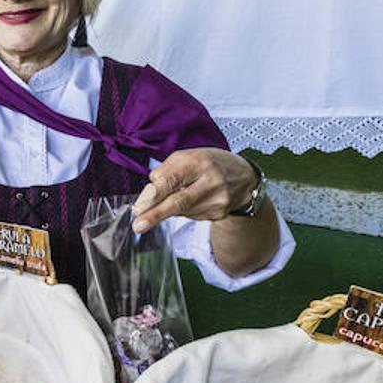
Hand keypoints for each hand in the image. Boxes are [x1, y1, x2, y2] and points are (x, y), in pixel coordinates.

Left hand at [132, 148, 257, 233]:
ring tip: (160, 206)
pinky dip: (182, 211)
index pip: (172, 180)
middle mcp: (211, 182)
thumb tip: (148, 195)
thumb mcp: (187, 157)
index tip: (138, 207)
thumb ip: (165, 172)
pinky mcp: (219, 214)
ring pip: (181, 211)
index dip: (154, 194)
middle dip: (155, 215)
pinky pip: (190, 216)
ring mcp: (217, 200)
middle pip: (179, 202)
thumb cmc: (209, 163)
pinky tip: (187, 202)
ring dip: (165, 210)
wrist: (244, 178)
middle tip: (137, 225)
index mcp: (200, 162)